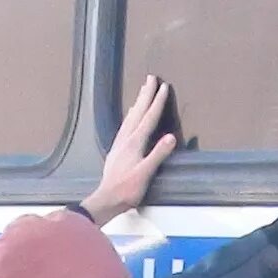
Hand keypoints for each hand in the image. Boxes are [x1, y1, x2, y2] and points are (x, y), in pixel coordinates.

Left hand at [84, 75, 179, 222]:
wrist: (107, 199)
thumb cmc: (127, 189)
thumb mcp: (145, 173)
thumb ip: (158, 155)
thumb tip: (170, 137)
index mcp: (135, 142)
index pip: (149, 117)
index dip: (157, 101)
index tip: (164, 86)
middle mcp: (126, 139)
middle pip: (138, 111)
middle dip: (146, 94)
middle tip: (151, 77)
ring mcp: (120, 143)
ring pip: (131, 117)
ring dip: (138, 102)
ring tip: (142, 90)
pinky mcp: (117, 149)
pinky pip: (125, 125)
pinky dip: (131, 115)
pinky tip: (131, 116)